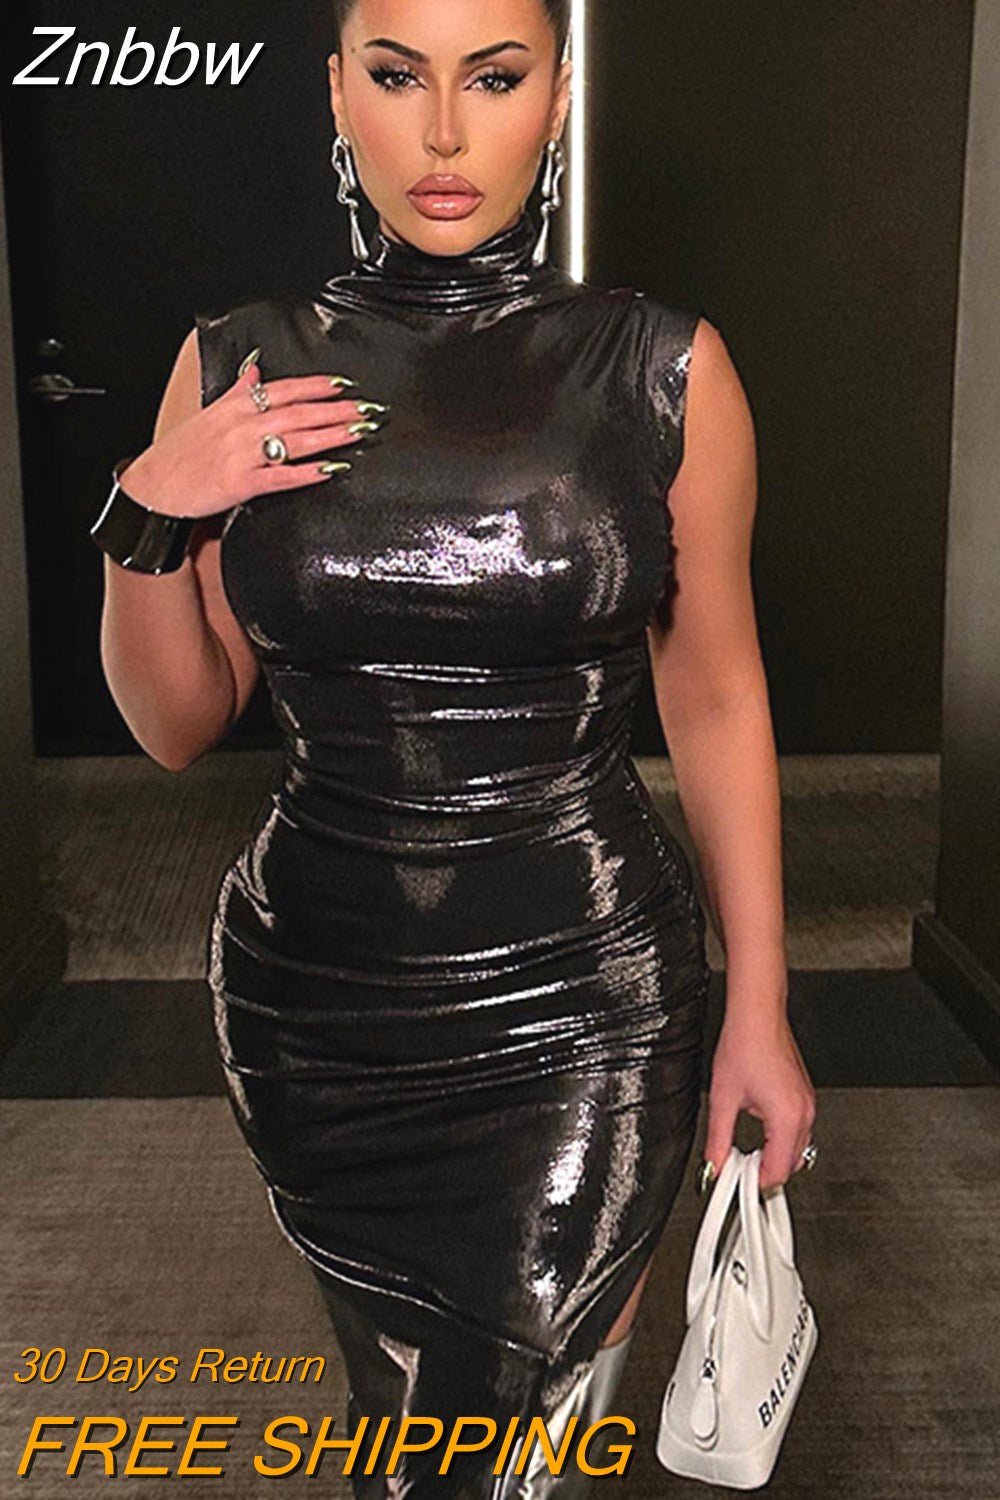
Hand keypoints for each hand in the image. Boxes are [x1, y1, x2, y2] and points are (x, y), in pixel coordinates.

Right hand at [119, 359, 384, 518]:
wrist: (156, 486)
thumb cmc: (182, 452)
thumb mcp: (209, 414)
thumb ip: (236, 392)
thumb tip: (254, 372)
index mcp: (235, 407)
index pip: (283, 389)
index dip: (315, 386)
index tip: (344, 384)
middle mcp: (241, 426)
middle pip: (297, 413)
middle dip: (335, 410)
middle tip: (366, 409)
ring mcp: (242, 455)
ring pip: (294, 441)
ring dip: (330, 436)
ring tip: (357, 432)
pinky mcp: (241, 483)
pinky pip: (281, 477)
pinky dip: (307, 473)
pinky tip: (330, 470)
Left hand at [701, 1005, 816, 1192]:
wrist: (758, 1015)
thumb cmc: (745, 1045)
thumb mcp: (722, 1098)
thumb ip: (717, 1138)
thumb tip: (714, 1164)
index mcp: (787, 1117)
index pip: (778, 1172)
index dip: (754, 1182)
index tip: (736, 1181)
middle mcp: (804, 1112)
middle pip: (792, 1165)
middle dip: (764, 1171)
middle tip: (737, 1167)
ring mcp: (807, 1104)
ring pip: (797, 1148)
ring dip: (773, 1154)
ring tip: (744, 1149)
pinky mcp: (803, 1096)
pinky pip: (798, 1130)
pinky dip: (780, 1138)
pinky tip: (757, 1129)